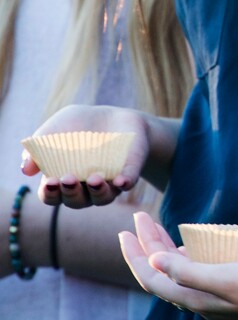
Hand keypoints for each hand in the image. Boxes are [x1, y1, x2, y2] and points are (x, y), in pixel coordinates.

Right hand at [21, 105, 149, 207]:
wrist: (114, 117)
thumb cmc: (79, 126)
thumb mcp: (56, 129)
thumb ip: (39, 146)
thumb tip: (26, 169)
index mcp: (63, 181)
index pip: (52, 196)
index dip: (50, 193)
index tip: (50, 182)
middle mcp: (85, 189)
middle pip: (76, 201)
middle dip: (71, 192)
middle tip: (68, 178)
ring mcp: (108, 183)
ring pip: (102, 198)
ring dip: (97, 191)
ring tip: (94, 179)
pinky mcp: (129, 173)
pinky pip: (128, 183)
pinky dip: (125, 183)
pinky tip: (121, 181)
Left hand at [119, 212, 237, 319]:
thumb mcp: (226, 278)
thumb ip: (188, 272)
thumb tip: (154, 261)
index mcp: (195, 299)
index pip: (152, 278)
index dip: (135, 256)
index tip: (124, 232)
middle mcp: (199, 299)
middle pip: (161, 272)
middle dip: (146, 245)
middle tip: (139, 218)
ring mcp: (212, 293)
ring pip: (176, 270)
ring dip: (162, 247)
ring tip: (153, 225)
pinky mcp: (226, 285)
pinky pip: (194, 269)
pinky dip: (183, 253)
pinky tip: (185, 241)